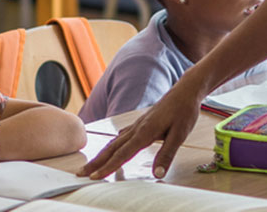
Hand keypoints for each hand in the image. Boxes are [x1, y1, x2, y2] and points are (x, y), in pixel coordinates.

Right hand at [80, 82, 201, 178]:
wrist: (185, 91)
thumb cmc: (184, 111)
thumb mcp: (179, 135)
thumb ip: (166, 155)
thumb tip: (157, 174)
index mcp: (144, 132)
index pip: (122, 154)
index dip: (108, 167)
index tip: (95, 177)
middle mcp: (136, 128)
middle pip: (111, 148)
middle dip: (96, 162)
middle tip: (81, 173)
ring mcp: (137, 125)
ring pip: (114, 142)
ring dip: (101, 155)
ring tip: (91, 165)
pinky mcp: (140, 123)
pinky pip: (121, 136)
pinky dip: (112, 145)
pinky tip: (112, 148)